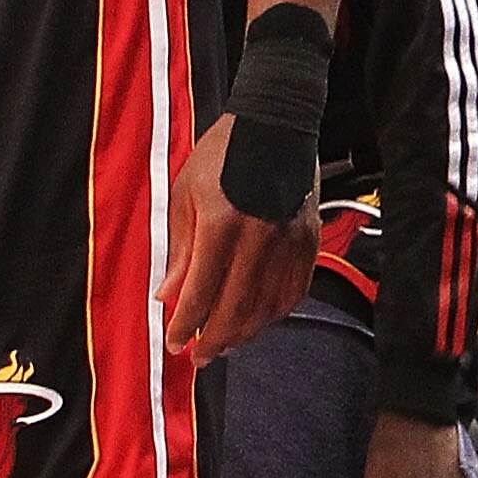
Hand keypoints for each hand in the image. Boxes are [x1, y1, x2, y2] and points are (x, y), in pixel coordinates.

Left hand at [159, 117, 318, 364]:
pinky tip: (260, 318)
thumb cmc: (224, 151)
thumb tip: (169, 295)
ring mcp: (290, 240)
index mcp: (222, 224)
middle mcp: (260, 237)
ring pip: (268, 306)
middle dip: (213, 340)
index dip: (185, 325)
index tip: (174, 343)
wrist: (276, 121)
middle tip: (199, 356)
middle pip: (236, 309)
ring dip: (245, 332)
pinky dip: (276, 312)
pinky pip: (295, 289)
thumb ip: (180, 250)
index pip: (201, 293)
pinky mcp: (309, 239)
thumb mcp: (187, 194)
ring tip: (226, 343)